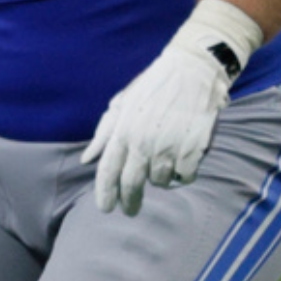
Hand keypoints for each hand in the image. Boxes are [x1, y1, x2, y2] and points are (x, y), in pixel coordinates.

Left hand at [81, 0, 260, 215]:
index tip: (106, 208)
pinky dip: (182, 174)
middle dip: (129, 201)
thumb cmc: (153, 86)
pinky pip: (185, 176)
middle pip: (132, 184)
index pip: (108, 171)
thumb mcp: (122, 103)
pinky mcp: (193, 150)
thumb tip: (86, 159)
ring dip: (159, 179)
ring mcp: (169, 147)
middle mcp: (143, 141)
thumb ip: (104, 133)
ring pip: (160, 182)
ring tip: (162, 164)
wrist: (193, 70)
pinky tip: (181, 162)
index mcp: (123, 130)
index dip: (106, 193)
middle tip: (130, 211)